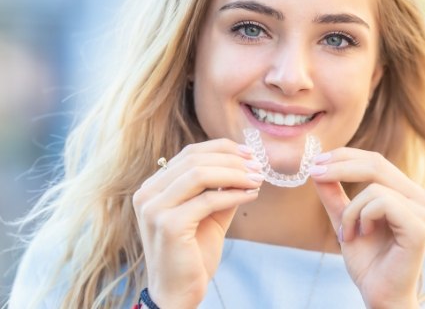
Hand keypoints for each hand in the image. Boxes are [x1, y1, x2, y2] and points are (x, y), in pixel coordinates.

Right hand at [132, 139, 263, 307]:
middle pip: (194, 159)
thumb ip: (221, 188)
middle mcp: (147, 194)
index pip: (189, 153)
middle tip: (258, 166)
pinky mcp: (168, 224)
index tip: (249, 153)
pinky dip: (234, 194)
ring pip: (200, 174)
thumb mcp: (209, 213)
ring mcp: (154, 208)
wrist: (178, 293)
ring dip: (235, 174)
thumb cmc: (193, 253)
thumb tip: (247, 164)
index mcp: (153, 187)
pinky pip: (208, 200)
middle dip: (232, 160)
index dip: (222, 149)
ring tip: (257, 179)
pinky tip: (251, 195)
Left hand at [310, 148, 424, 308]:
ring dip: (350, 210)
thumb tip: (317, 168)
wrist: (379, 294)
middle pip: (376, 164)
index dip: (345, 156)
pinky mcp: (419, 226)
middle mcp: (420, 198)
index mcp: (406, 193)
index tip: (316, 161)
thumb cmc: (368, 261)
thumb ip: (334, 195)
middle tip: (315, 173)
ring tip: (347, 234)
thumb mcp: (344, 220)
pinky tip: (362, 235)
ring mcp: (423, 211)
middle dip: (340, 166)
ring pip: (374, 186)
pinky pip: (382, 202)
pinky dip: (362, 217)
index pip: (375, 161)